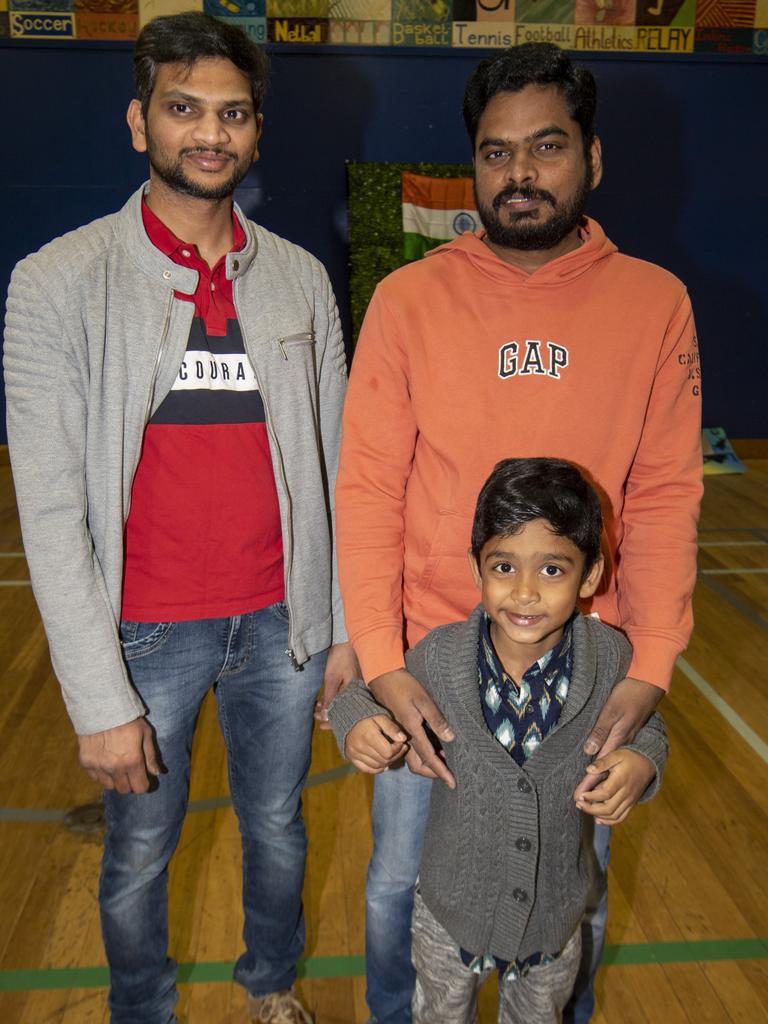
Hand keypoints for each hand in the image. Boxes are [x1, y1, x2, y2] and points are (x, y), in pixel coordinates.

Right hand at [78, 718, 159, 794]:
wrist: (101, 708)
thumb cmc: (128, 720)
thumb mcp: (146, 734)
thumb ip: (151, 756)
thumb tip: (157, 773)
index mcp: (132, 762)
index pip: (140, 788)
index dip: (144, 784)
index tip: (144, 778)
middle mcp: (115, 768)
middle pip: (124, 790)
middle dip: (130, 783)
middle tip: (131, 771)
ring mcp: (99, 767)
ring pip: (109, 786)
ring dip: (115, 779)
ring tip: (118, 765)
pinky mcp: (86, 763)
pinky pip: (95, 777)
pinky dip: (101, 773)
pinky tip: (105, 760)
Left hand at [315, 642, 360, 730]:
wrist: (347, 641)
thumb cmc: (340, 658)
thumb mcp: (331, 678)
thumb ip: (329, 698)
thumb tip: (326, 716)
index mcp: (356, 693)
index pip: (345, 714)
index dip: (333, 722)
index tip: (321, 726)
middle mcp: (359, 693)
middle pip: (345, 710)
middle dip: (330, 715)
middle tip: (316, 714)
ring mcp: (358, 688)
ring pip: (344, 703)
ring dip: (331, 706)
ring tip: (317, 707)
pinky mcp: (354, 684)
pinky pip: (345, 696)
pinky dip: (335, 700)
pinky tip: (325, 700)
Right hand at [345, 715, 408, 773]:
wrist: (348, 717)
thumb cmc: (368, 717)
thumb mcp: (381, 717)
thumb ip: (392, 728)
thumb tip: (403, 739)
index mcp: (368, 736)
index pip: (388, 752)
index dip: (398, 749)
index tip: (402, 742)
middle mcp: (359, 747)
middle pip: (384, 761)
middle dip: (396, 755)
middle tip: (400, 748)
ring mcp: (354, 754)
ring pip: (377, 766)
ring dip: (388, 762)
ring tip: (392, 753)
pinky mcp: (351, 758)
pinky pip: (368, 770)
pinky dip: (378, 769)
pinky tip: (384, 763)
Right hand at [369, 669, 455, 788]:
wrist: (382, 675)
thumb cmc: (404, 685)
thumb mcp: (424, 700)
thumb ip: (436, 720)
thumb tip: (450, 739)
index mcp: (412, 731)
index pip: (429, 758)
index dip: (441, 772)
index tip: (452, 783)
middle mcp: (404, 736)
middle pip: (417, 764)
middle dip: (432, 772)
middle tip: (448, 773)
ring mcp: (399, 733)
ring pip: (412, 758)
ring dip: (426, 764)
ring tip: (442, 761)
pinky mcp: (397, 728)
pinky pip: (409, 749)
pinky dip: (421, 755)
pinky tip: (431, 747)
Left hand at [574, 677, 662, 800]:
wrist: (648, 685)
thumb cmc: (628, 694)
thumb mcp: (611, 710)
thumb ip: (600, 730)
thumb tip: (589, 751)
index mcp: (619, 741)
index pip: (601, 767)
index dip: (589, 782)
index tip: (579, 795)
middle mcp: (625, 745)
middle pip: (607, 772)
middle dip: (593, 787)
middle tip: (579, 801)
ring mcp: (629, 742)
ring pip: (614, 767)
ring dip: (601, 781)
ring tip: (590, 796)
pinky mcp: (629, 737)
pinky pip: (618, 759)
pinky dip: (609, 769)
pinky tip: (605, 773)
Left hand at [575, 748, 655, 824]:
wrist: (648, 764)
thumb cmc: (630, 758)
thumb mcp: (616, 755)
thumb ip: (602, 762)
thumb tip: (588, 770)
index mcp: (621, 781)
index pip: (605, 794)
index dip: (591, 797)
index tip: (580, 795)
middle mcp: (626, 794)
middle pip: (608, 808)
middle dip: (591, 809)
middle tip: (579, 804)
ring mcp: (630, 801)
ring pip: (614, 816)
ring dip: (597, 815)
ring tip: (585, 808)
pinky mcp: (631, 804)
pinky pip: (621, 817)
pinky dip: (608, 821)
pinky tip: (597, 818)